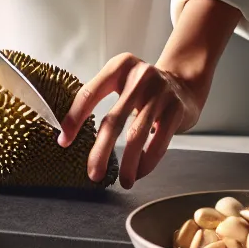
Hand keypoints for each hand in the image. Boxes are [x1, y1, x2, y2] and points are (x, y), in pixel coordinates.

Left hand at [60, 54, 203, 188]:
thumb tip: (68, 133)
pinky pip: (159, 141)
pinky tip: (139, 172)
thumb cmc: (143, 88)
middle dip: (101, 151)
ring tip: (123, 181)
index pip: (90, 93)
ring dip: (128, 163)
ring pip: (137, 135)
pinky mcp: (176, 108)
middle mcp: (140, 76)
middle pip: (114, 120)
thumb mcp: (121, 81)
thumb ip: (100, 97)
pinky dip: (148, 161)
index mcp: (119, 66)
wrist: (184, 81)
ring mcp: (161, 92)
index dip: (74, 119)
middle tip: (93, 173)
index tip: (64, 142)